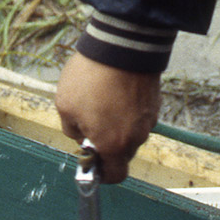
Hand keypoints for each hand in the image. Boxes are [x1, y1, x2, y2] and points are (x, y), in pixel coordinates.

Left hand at [55, 52, 161, 183]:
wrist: (123, 44)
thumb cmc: (91, 78)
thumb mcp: (65, 107)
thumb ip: (72, 131)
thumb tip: (81, 137)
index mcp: (114, 145)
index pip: (116, 175)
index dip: (102, 174)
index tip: (91, 162)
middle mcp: (136, 137)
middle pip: (122, 154)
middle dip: (106, 147)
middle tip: (89, 126)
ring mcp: (148, 119)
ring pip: (130, 135)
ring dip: (116, 128)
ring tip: (100, 104)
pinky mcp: (154, 102)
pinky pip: (137, 117)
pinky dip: (126, 113)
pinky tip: (112, 93)